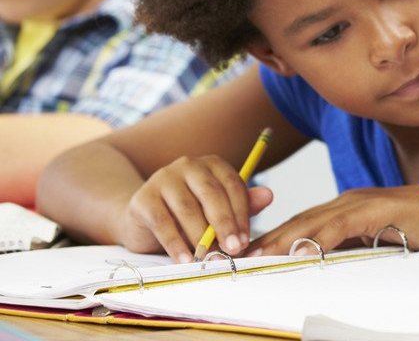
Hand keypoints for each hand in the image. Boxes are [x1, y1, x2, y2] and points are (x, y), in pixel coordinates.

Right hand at [117, 155, 273, 262]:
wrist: (144, 220)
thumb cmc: (190, 215)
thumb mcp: (218, 210)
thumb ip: (243, 204)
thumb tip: (269, 196)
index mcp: (212, 165)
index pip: (232, 185)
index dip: (241, 213)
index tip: (246, 240)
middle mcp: (188, 165)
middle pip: (211, 194)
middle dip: (224, 224)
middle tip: (233, 249)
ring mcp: (163, 179)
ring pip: (187, 208)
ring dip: (200, 237)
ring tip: (210, 258)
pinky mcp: (142, 198)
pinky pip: (162, 223)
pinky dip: (176, 244)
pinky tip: (186, 260)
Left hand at [246, 183, 418, 265]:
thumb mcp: (377, 240)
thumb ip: (352, 247)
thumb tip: (325, 265)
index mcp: (345, 207)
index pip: (301, 224)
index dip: (272, 238)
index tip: (246, 255)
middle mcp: (347, 201)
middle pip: (297, 221)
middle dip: (266, 238)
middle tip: (236, 256)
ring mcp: (360, 203)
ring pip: (312, 222)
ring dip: (282, 239)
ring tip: (255, 256)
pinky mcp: (375, 211)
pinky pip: (339, 226)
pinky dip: (317, 238)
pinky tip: (300, 249)